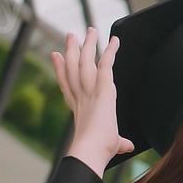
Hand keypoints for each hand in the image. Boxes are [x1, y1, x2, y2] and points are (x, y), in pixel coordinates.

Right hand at [51, 27, 133, 174]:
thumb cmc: (98, 152)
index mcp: (78, 109)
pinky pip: (106, 64)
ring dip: (87, 45)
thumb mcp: (110, 144)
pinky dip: (111, 51)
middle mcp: (80, 97)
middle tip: (70, 35)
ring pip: (85, 62)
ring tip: (88, 30)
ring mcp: (89, 90)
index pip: (67, 85)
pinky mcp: (103, 88)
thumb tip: (127, 146)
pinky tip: (115, 40)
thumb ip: (118, 143)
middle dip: (72, 51)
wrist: (91, 151)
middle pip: (73, 68)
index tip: (55, 56)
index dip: (61, 70)